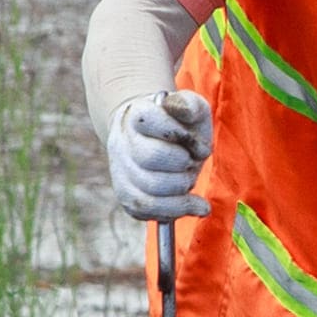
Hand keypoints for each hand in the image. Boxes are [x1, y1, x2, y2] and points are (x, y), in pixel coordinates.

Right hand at [107, 90, 212, 222]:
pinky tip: (195, 205)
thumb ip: (190, 105)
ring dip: (182, 188)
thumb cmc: (178, 124)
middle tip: (190, 160)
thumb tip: (183, 112)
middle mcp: (122, 143)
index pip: (153, 122)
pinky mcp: (127, 197)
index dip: (182, 134)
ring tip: (189, 178)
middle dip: (182, 162)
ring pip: (150, 190)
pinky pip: (148, 211)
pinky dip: (177, 210)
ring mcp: (121, 172)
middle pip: (151, 157)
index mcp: (136, 116)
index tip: (195, 140)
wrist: (155, 139)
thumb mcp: (191, 107)